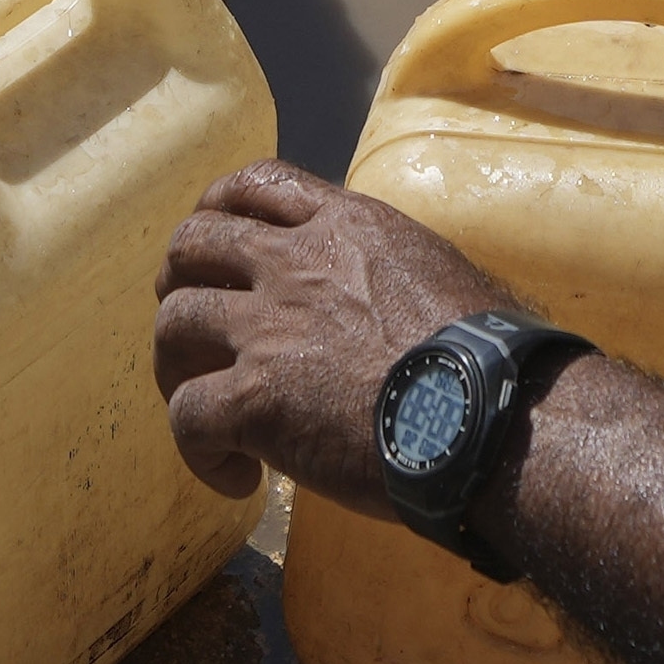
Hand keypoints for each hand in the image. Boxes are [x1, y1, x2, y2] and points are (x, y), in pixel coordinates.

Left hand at [152, 166, 521, 500]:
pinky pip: (186, 415)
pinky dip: (198, 451)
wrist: (490, 416)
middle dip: (179, 281)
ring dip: (176, 368)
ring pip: (172, 323)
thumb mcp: (440, 274)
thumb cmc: (492, 359)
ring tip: (206, 411)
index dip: (219, 210)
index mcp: (347, 227)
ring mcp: (269, 327)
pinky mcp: (254, 396)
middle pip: (192, 242)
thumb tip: (387, 302)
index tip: (217, 250)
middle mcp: (296, 263)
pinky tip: (238, 478)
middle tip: (195, 330)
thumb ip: (389, 270)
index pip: (258, 185)